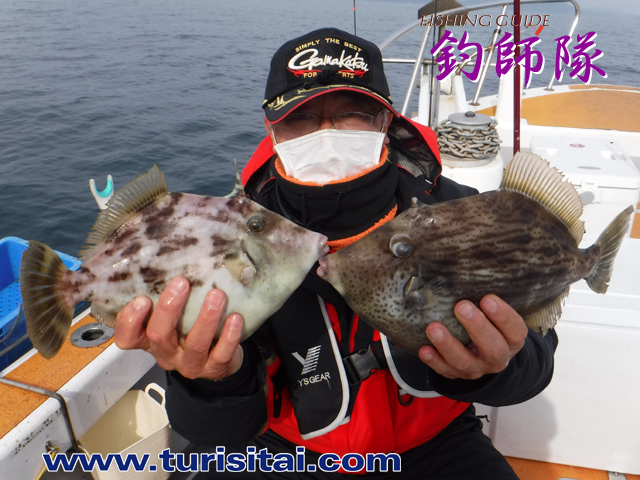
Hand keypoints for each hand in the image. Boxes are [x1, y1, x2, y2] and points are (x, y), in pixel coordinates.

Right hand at [114, 276, 243, 380]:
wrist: (218, 361)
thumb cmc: (189, 328)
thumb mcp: (173, 315)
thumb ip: (167, 295)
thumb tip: (170, 249)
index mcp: (149, 339)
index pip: (127, 337)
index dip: (130, 320)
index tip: (142, 298)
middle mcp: (166, 353)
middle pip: (159, 335)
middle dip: (169, 308)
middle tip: (181, 282)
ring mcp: (190, 363)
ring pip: (195, 344)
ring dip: (206, 318)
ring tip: (217, 295)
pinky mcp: (215, 368)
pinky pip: (222, 354)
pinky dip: (229, 335)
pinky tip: (235, 317)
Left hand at [418, 295, 527, 379]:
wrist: (482, 354)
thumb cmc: (488, 324)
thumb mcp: (494, 314)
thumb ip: (486, 300)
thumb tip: (469, 268)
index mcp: (511, 340)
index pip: (515, 330)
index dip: (503, 316)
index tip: (488, 299)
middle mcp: (497, 357)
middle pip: (493, 348)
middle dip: (477, 327)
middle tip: (461, 307)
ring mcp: (476, 368)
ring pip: (464, 362)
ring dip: (448, 345)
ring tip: (434, 328)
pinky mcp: (456, 374)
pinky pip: (445, 370)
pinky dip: (434, 360)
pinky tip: (424, 349)